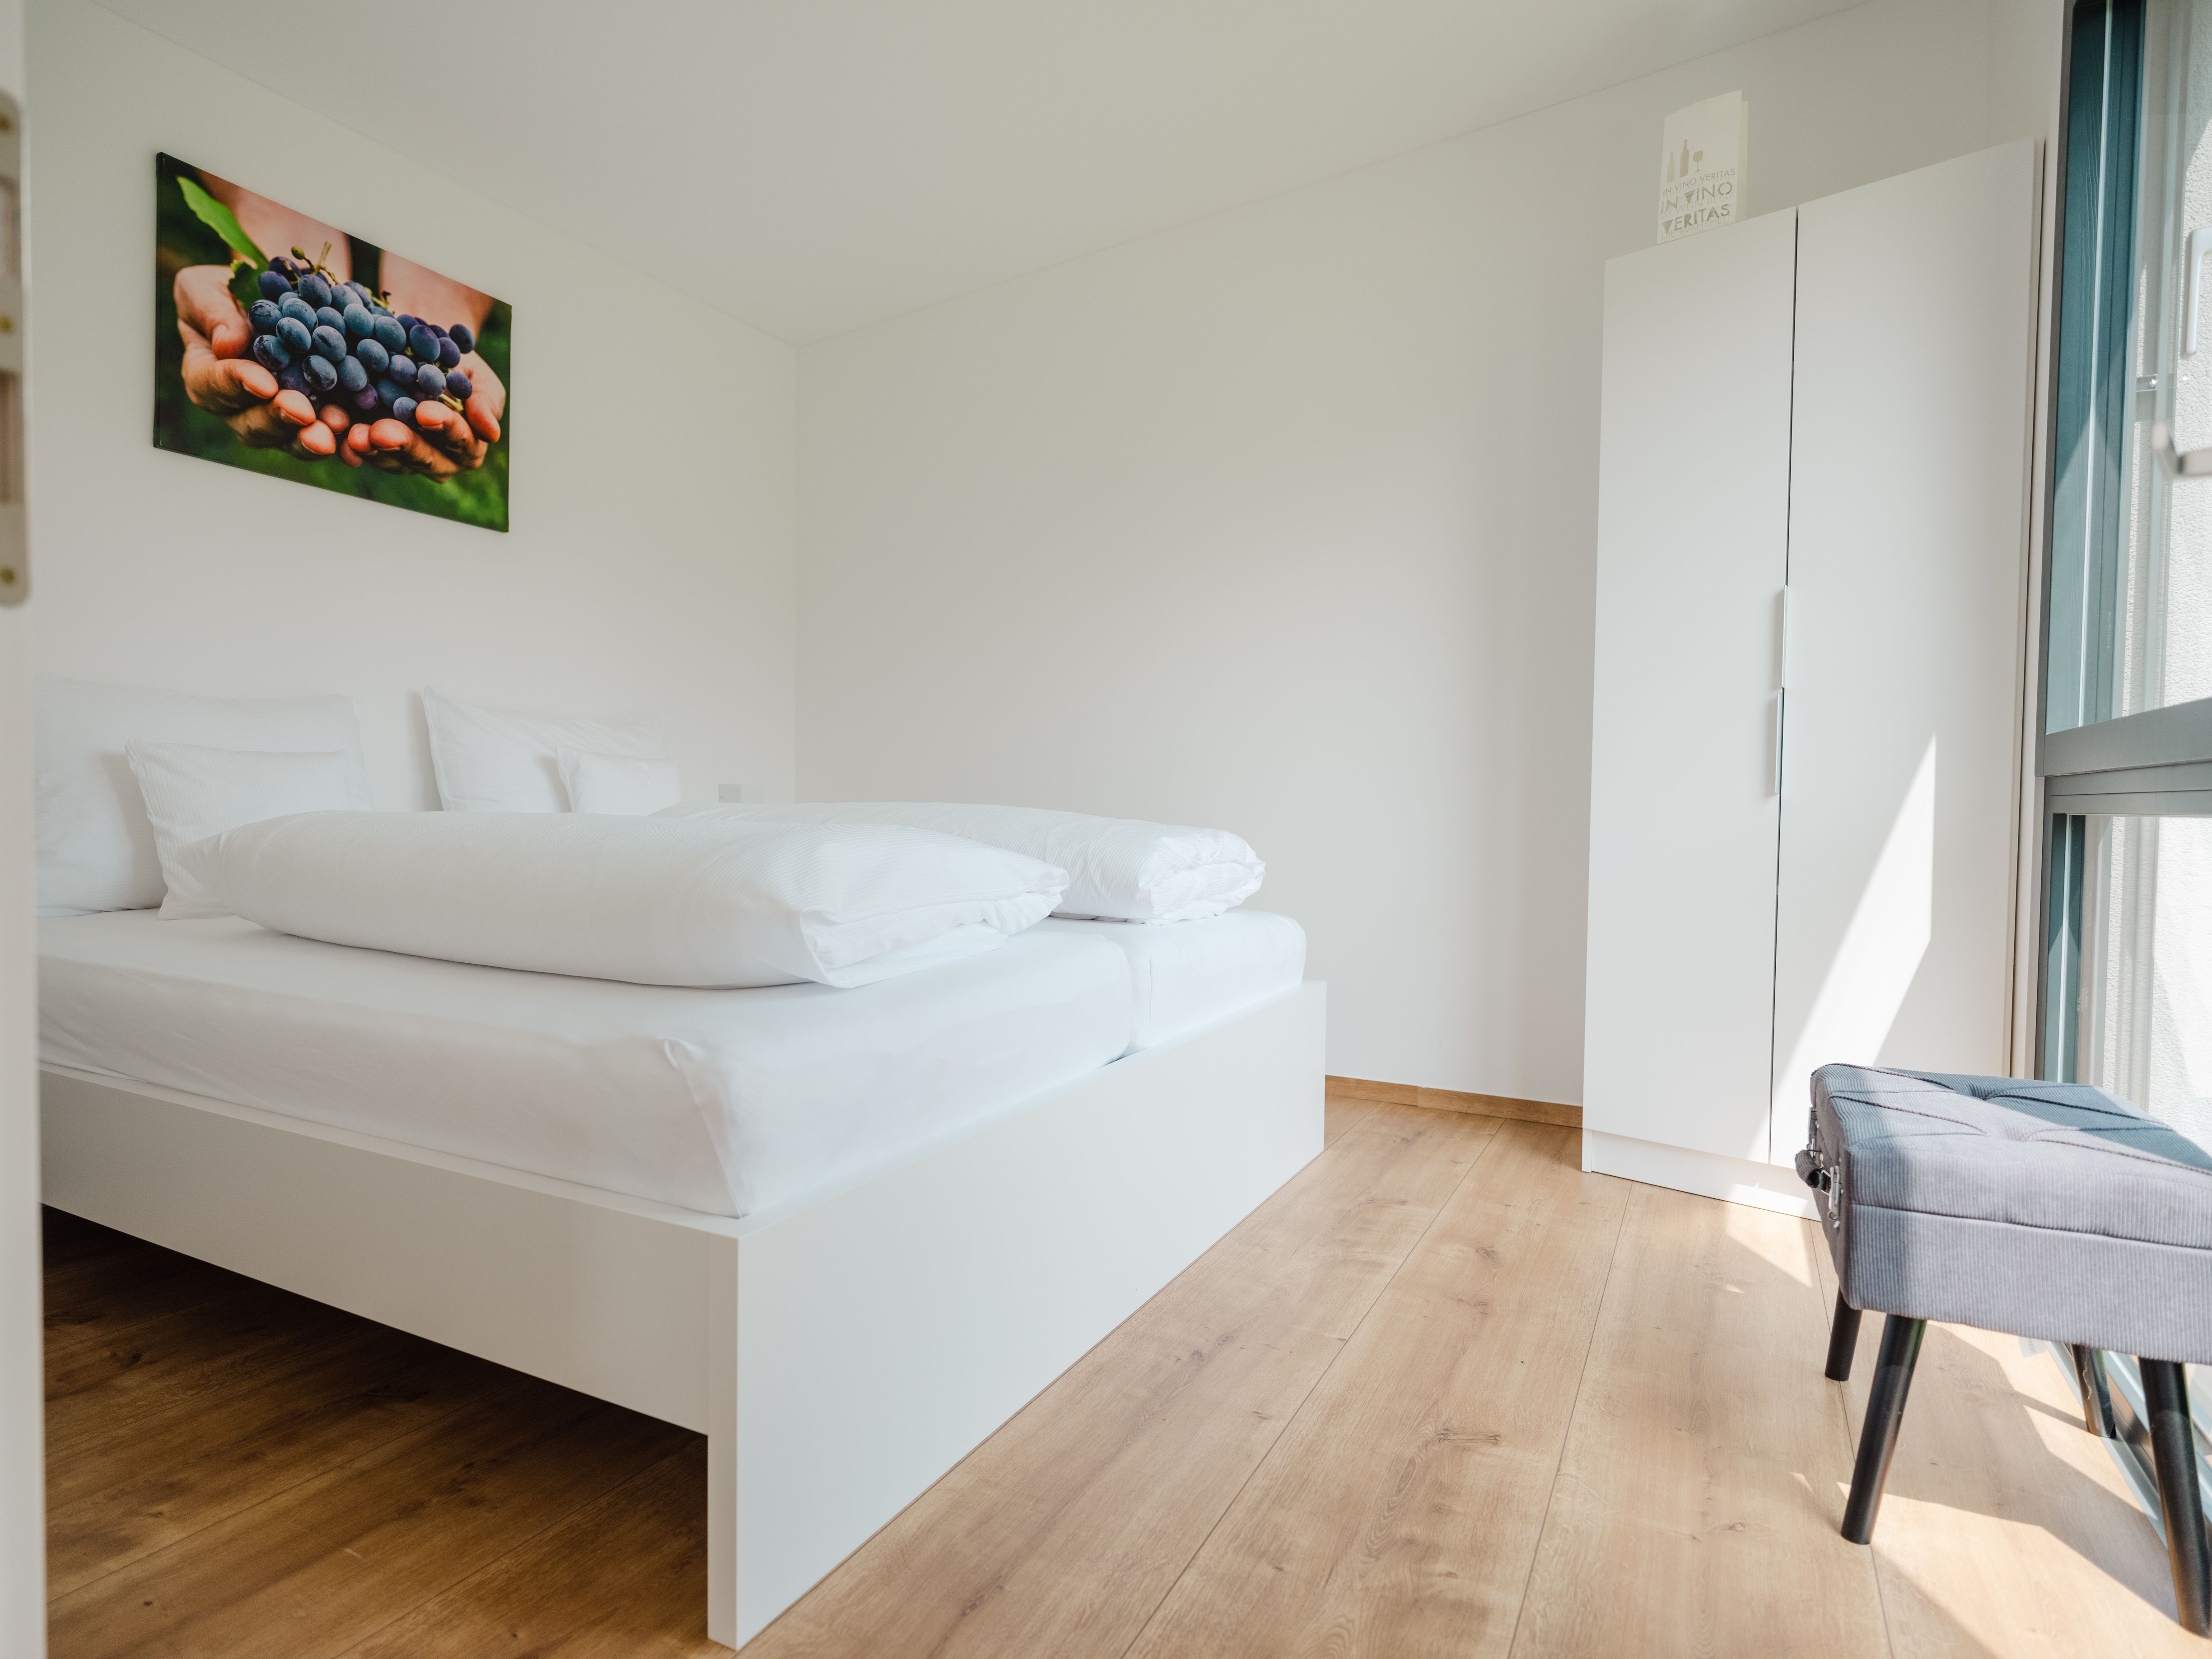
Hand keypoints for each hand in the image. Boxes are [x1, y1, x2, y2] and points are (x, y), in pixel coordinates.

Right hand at [173, 265, 337, 458]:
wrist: (279, 297)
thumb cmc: (229, 289)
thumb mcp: (206, 287)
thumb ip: (210, 312)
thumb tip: (226, 345)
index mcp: (205, 374)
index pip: (212, 385)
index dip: (236, 385)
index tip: (264, 383)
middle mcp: (238, 407)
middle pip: (252, 424)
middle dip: (279, 419)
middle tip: (303, 412)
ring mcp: (277, 418)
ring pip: (289, 438)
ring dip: (311, 437)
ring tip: (335, 427)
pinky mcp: (315, 421)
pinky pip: (328, 437)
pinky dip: (344, 440)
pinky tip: (360, 436)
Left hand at [344, 353, 505, 477]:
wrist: (415, 342)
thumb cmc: (453, 359)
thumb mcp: (476, 376)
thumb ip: (486, 402)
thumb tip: (492, 433)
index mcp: (467, 444)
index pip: (458, 439)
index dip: (444, 427)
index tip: (426, 412)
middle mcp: (437, 459)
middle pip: (423, 457)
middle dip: (403, 444)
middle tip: (382, 432)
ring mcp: (402, 457)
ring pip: (391, 460)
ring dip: (372, 449)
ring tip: (356, 435)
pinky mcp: (370, 448)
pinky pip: (361, 453)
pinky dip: (347, 445)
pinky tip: (337, 434)